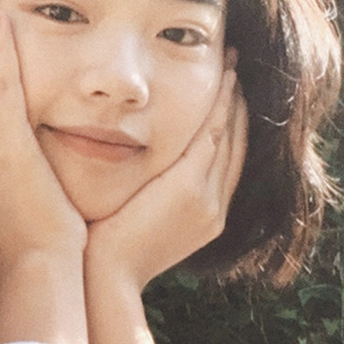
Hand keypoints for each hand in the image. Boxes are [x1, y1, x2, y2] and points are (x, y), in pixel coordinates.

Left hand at [84, 66, 247, 292]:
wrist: (104, 278)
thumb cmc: (105, 254)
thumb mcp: (136, 224)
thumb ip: (145, 201)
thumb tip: (135, 182)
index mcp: (204, 217)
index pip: (226, 163)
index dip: (230, 128)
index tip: (227, 98)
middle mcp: (215, 207)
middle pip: (237, 145)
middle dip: (238, 107)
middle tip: (237, 70)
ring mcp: (208, 197)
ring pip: (230, 135)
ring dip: (234, 98)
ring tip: (234, 64)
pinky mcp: (191, 186)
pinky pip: (214, 133)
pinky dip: (221, 103)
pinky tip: (224, 76)